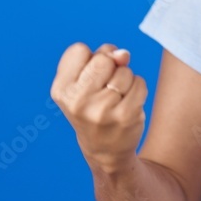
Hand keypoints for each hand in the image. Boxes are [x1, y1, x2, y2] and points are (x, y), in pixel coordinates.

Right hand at [50, 42, 147, 172]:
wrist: (106, 151)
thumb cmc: (94, 108)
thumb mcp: (85, 83)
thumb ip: (101, 58)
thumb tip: (123, 54)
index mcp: (61, 90)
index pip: (79, 50)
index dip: (90, 58)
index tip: (89, 78)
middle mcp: (77, 101)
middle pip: (103, 59)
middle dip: (110, 67)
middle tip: (105, 88)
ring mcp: (101, 110)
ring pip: (124, 71)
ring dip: (125, 79)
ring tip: (116, 99)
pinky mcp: (125, 116)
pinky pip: (139, 83)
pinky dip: (138, 88)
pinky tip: (128, 104)